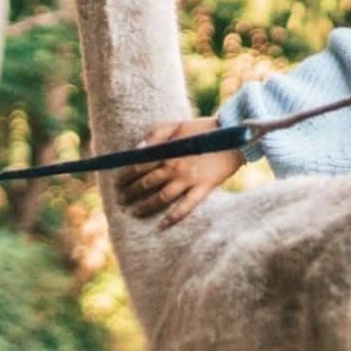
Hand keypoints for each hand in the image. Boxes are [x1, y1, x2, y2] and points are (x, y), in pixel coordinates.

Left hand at [115, 117, 244, 228]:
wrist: (235, 136)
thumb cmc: (203, 128)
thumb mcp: (177, 124)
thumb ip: (155, 135)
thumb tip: (136, 150)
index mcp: (167, 151)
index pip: (138, 166)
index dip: (124, 177)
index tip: (115, 184)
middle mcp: (174, 167)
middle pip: (145, 184)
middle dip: (129, 194)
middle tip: (119, 202)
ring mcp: (189, 180)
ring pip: (160, 198)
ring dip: (144, 207)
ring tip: (133, 213)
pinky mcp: (203, 189)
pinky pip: (186, 207)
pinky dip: (173, 218)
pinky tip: (161, 226)